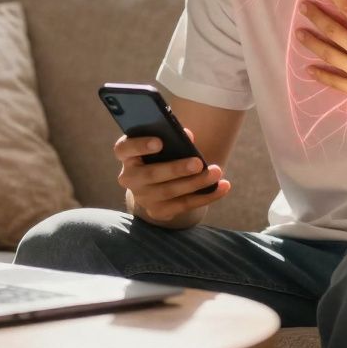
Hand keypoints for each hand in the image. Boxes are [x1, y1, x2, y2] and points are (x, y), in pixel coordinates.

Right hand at [114, 128, 230, 222]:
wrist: (156, 183)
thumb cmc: (161, 154)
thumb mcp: (163, 142)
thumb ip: (172, 137)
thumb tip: (188, 136)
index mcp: (128, 155)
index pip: (123, 149)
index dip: (140, 146)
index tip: (159, 142)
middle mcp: (130, 178)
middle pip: (150, 175)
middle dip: (176, 169)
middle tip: (198, 163)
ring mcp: (142, 197)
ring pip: (169, 192)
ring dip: (196, 183)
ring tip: (216, 172)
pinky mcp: (158, 211)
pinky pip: (183, 205)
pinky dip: (206, 196)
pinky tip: (223, 187)